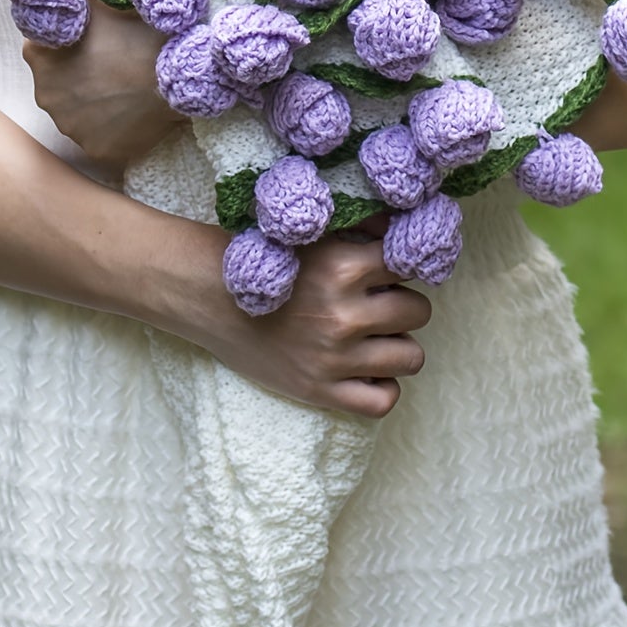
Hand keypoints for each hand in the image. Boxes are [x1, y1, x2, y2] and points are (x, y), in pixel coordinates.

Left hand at [23, 0, 186, 175]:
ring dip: (95, 105)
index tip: (93, 45)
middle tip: (114, 68)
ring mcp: (70, 127)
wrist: (175, 75)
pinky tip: (132, 114)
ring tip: (126, 92)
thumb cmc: (138, 34)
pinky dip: (113, 129)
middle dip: (80, 78)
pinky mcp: (96, 150)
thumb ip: (73, 1)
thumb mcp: (101, 4)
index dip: (69, 46)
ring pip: (79, 114)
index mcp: (39, 56)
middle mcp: (45, 94)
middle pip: (59, 84)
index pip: (44, 49)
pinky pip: (101, 138)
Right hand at [206, 213, 431, 420]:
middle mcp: (344, 314)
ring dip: (397, 344)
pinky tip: (366, 369)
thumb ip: (360, 226)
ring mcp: (335, 358)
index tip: (389, 272)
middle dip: (403, 305)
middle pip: (418, 312)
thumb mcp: (311, 235)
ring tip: (373, 336)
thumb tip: (402, 228)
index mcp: (343, 267)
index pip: (408, 265)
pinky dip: (383, 385)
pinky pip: (383, 400)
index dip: (402, 267)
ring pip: (411, 357)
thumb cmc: (262, 261)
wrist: (208, 298)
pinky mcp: (320, 391)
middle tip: (379, 304)